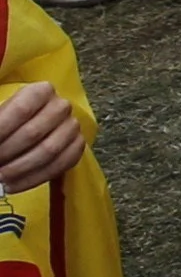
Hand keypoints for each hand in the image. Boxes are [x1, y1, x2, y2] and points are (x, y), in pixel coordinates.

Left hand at [0, 81, 87, 195]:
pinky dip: (33, 179)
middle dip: (6, 153)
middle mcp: (61, 106)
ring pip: (48, 151)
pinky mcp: (77, 147)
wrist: (25, 130)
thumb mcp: (0, 118)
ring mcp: (72, 127)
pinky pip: (60, 166)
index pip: (21, 109)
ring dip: (18, 169)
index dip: (2, 129)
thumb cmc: (7, 124)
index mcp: (40, 91)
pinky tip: (12, 185)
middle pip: (34, 132)